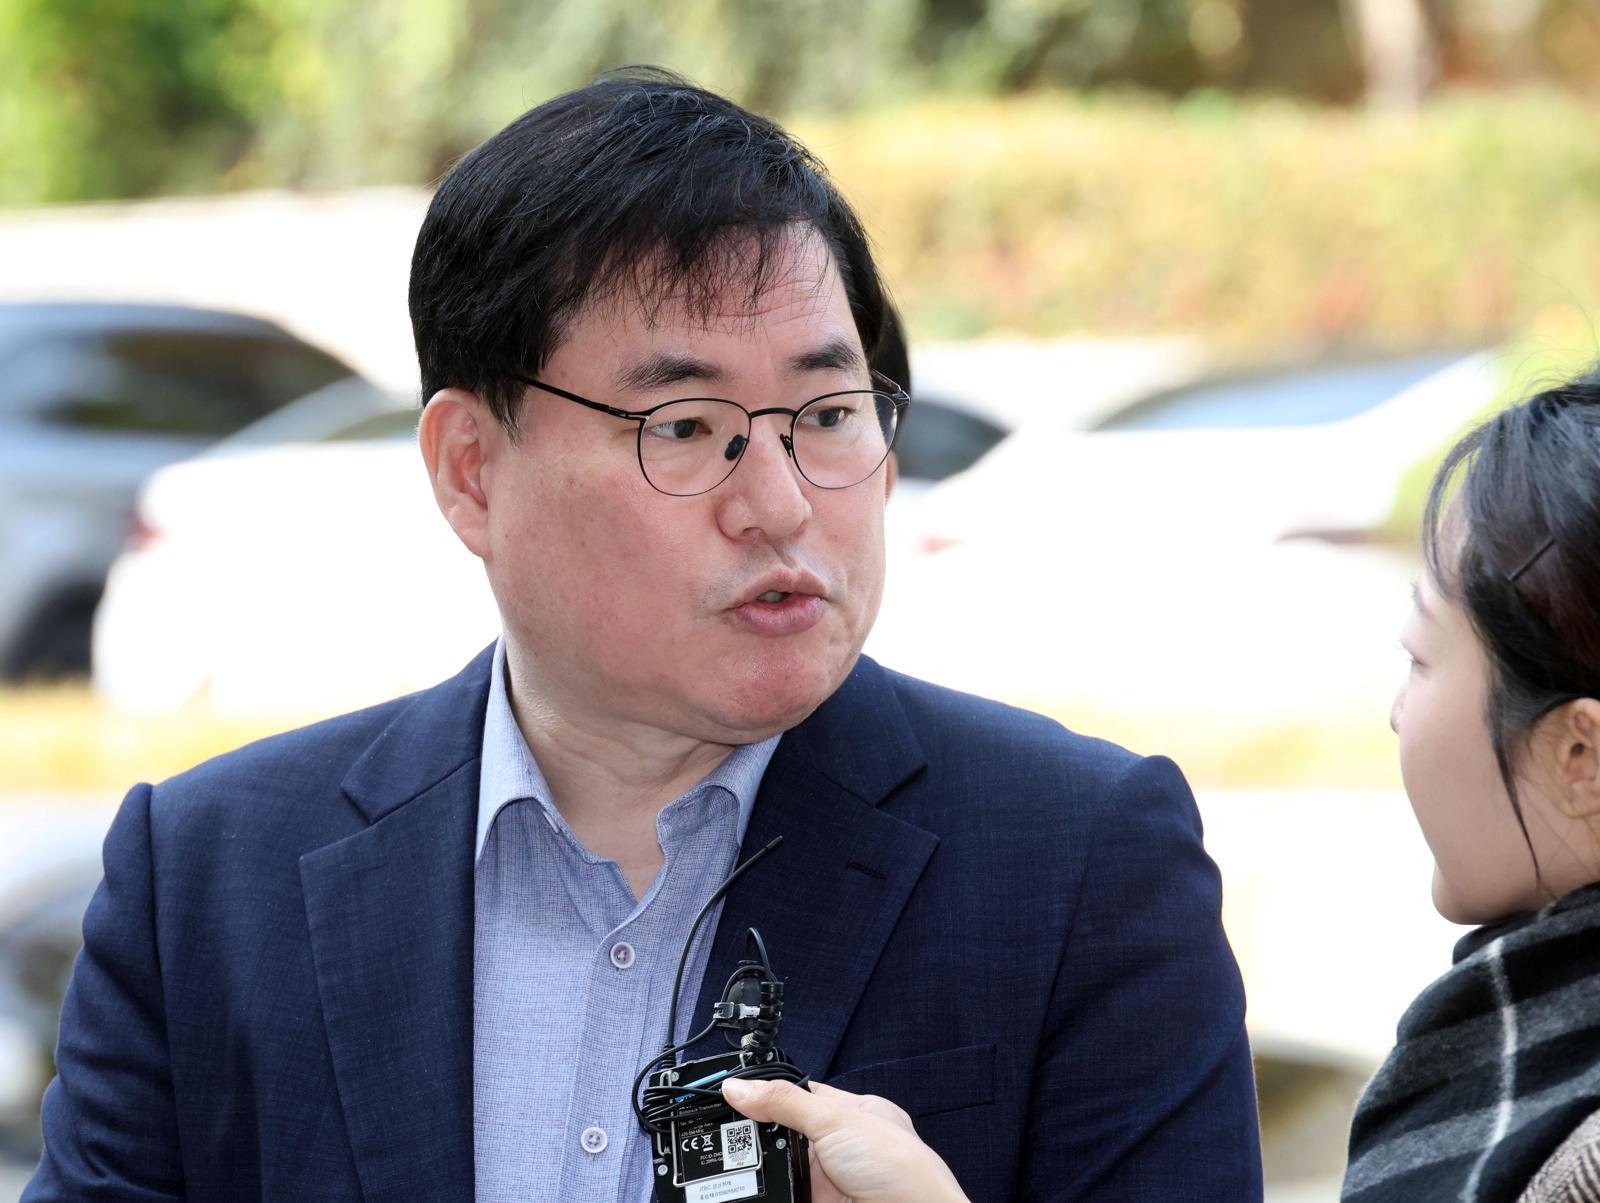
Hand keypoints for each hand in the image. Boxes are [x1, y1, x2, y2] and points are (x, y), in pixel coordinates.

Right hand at [720, 1077, 968, 1202]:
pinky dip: (768, 1192)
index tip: (732, 1094)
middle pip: (787, 1133)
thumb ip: (785, 1102)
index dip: (769, 1093)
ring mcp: (830, 1180)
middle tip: (724, 1131)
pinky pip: (783, 1194)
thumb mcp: (835, 1120)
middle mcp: (843, 1146)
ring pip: (782, 1168)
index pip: (803, 1094)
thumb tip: (740, 1087)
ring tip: (728, 1160)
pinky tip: (748, 1188)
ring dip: (761, 1166)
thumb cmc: (900, 1170)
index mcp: (855, 1113)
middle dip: (759, 1133)